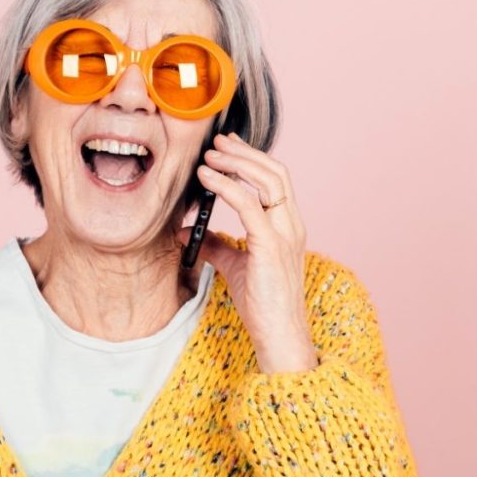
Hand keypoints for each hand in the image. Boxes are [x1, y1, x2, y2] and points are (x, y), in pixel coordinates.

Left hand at [175, 132, 317, 373]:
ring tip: (209, 156)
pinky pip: (249, 205)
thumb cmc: (261, 303)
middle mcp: (291, 224)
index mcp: (288, 225)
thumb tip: (186, 231)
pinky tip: (206, 179)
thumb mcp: (233, 266)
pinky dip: (226, 186)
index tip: (228, 146)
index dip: (252, 157)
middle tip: (216, 142)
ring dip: (235, 162)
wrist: (279, 334)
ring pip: (267, 181)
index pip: (276, 179)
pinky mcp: (270, 246)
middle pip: (274, 172)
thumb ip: (216, 244)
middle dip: (244, 152)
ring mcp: (285, 233)